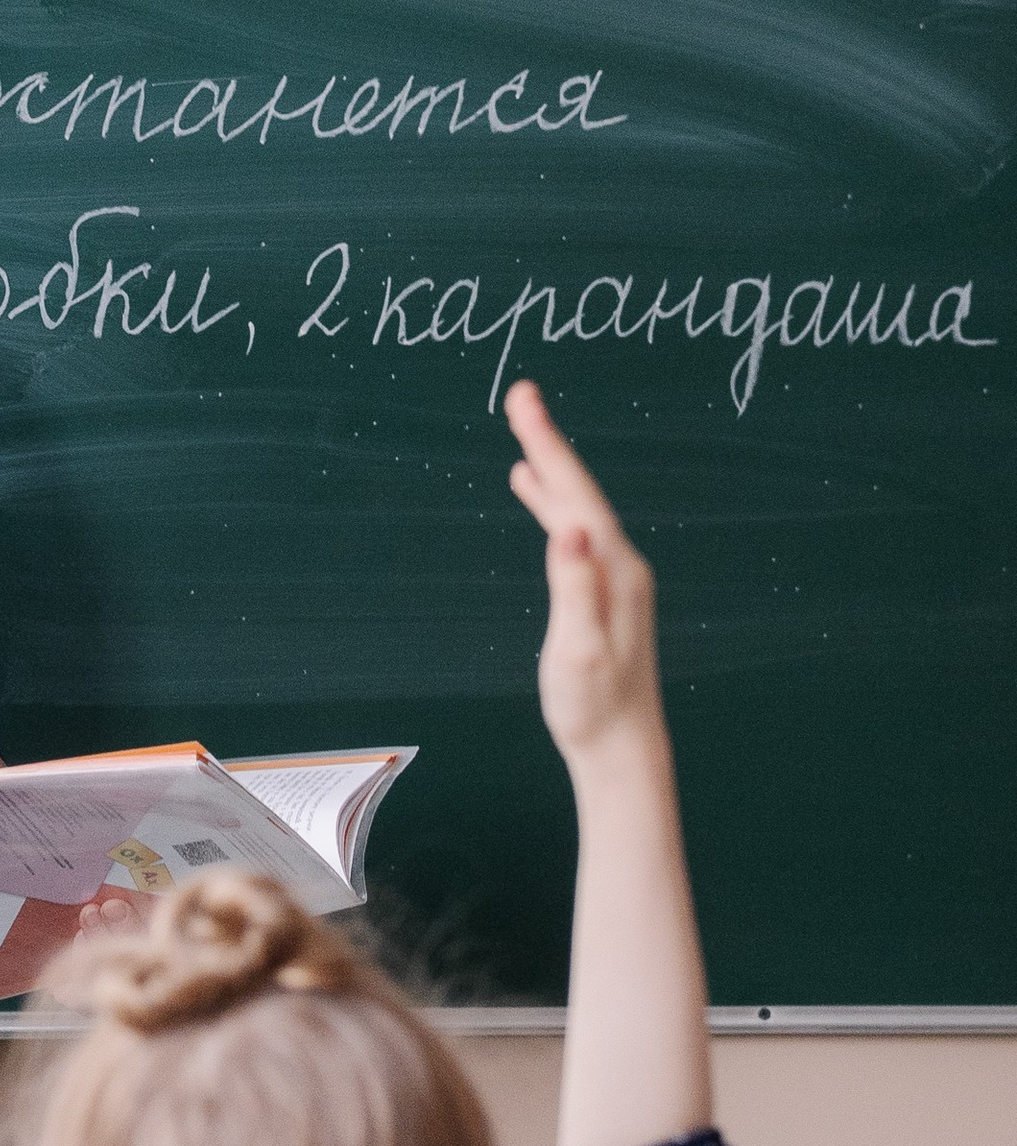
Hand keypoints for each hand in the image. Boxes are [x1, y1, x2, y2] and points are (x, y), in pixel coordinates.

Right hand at [504, 380, 663, 770]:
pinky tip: (537, 494)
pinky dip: (554, 505)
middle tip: (522, 396)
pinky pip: (577, 531)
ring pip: (578, 507)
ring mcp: (617, 577)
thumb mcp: (580, 650)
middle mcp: (623, 565)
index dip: (548, 446)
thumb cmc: (594, 707)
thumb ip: (577, 588)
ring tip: (527, 433)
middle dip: (548, 442)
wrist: (623, 749)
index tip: (526, 402)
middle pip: (580, 491)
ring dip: (551, 469)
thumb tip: (573, 531)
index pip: (576, 495)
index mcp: (615, 570)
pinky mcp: (607, 592)